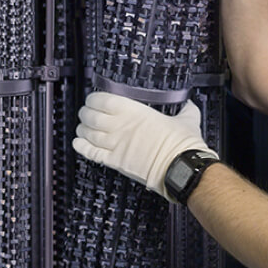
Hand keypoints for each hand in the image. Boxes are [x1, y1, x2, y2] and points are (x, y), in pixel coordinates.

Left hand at [73, 92, 216, 201]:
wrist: (182, 168)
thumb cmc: (183, 145)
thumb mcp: (187, 119)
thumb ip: (186, 110)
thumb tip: (189, 106)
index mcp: (135, 112)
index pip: (103, 100)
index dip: (94, 99)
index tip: (93, 99)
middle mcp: (121, 127)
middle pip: (91, 116)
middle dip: (86, 113)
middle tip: (85, 113)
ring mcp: (116, 145)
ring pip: (88, 134)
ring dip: (82, 129)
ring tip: (81, 127)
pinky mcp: (116, 162)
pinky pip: (92, 153)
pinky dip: (82, 148)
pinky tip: (78, 143)